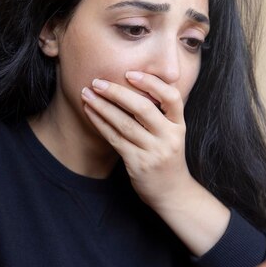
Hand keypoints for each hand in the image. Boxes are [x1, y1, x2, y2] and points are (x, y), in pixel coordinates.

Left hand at [81, 72, 191, 208]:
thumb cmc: (167, 158)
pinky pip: (116, 140)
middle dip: (117, 93)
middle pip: (143, 108)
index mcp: (179, 126)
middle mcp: (169, 137)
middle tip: (97, 82)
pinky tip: (90, 113)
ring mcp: (154, 152)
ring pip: (125, 124)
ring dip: (103, 107)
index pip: (171, 97)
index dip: (152, 83)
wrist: (172, 193)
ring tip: (86, 94)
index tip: (130, 73)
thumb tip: (133, 86)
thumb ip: (160, 114)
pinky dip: (101, 124)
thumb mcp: (172, 135)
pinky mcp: (138, 164)